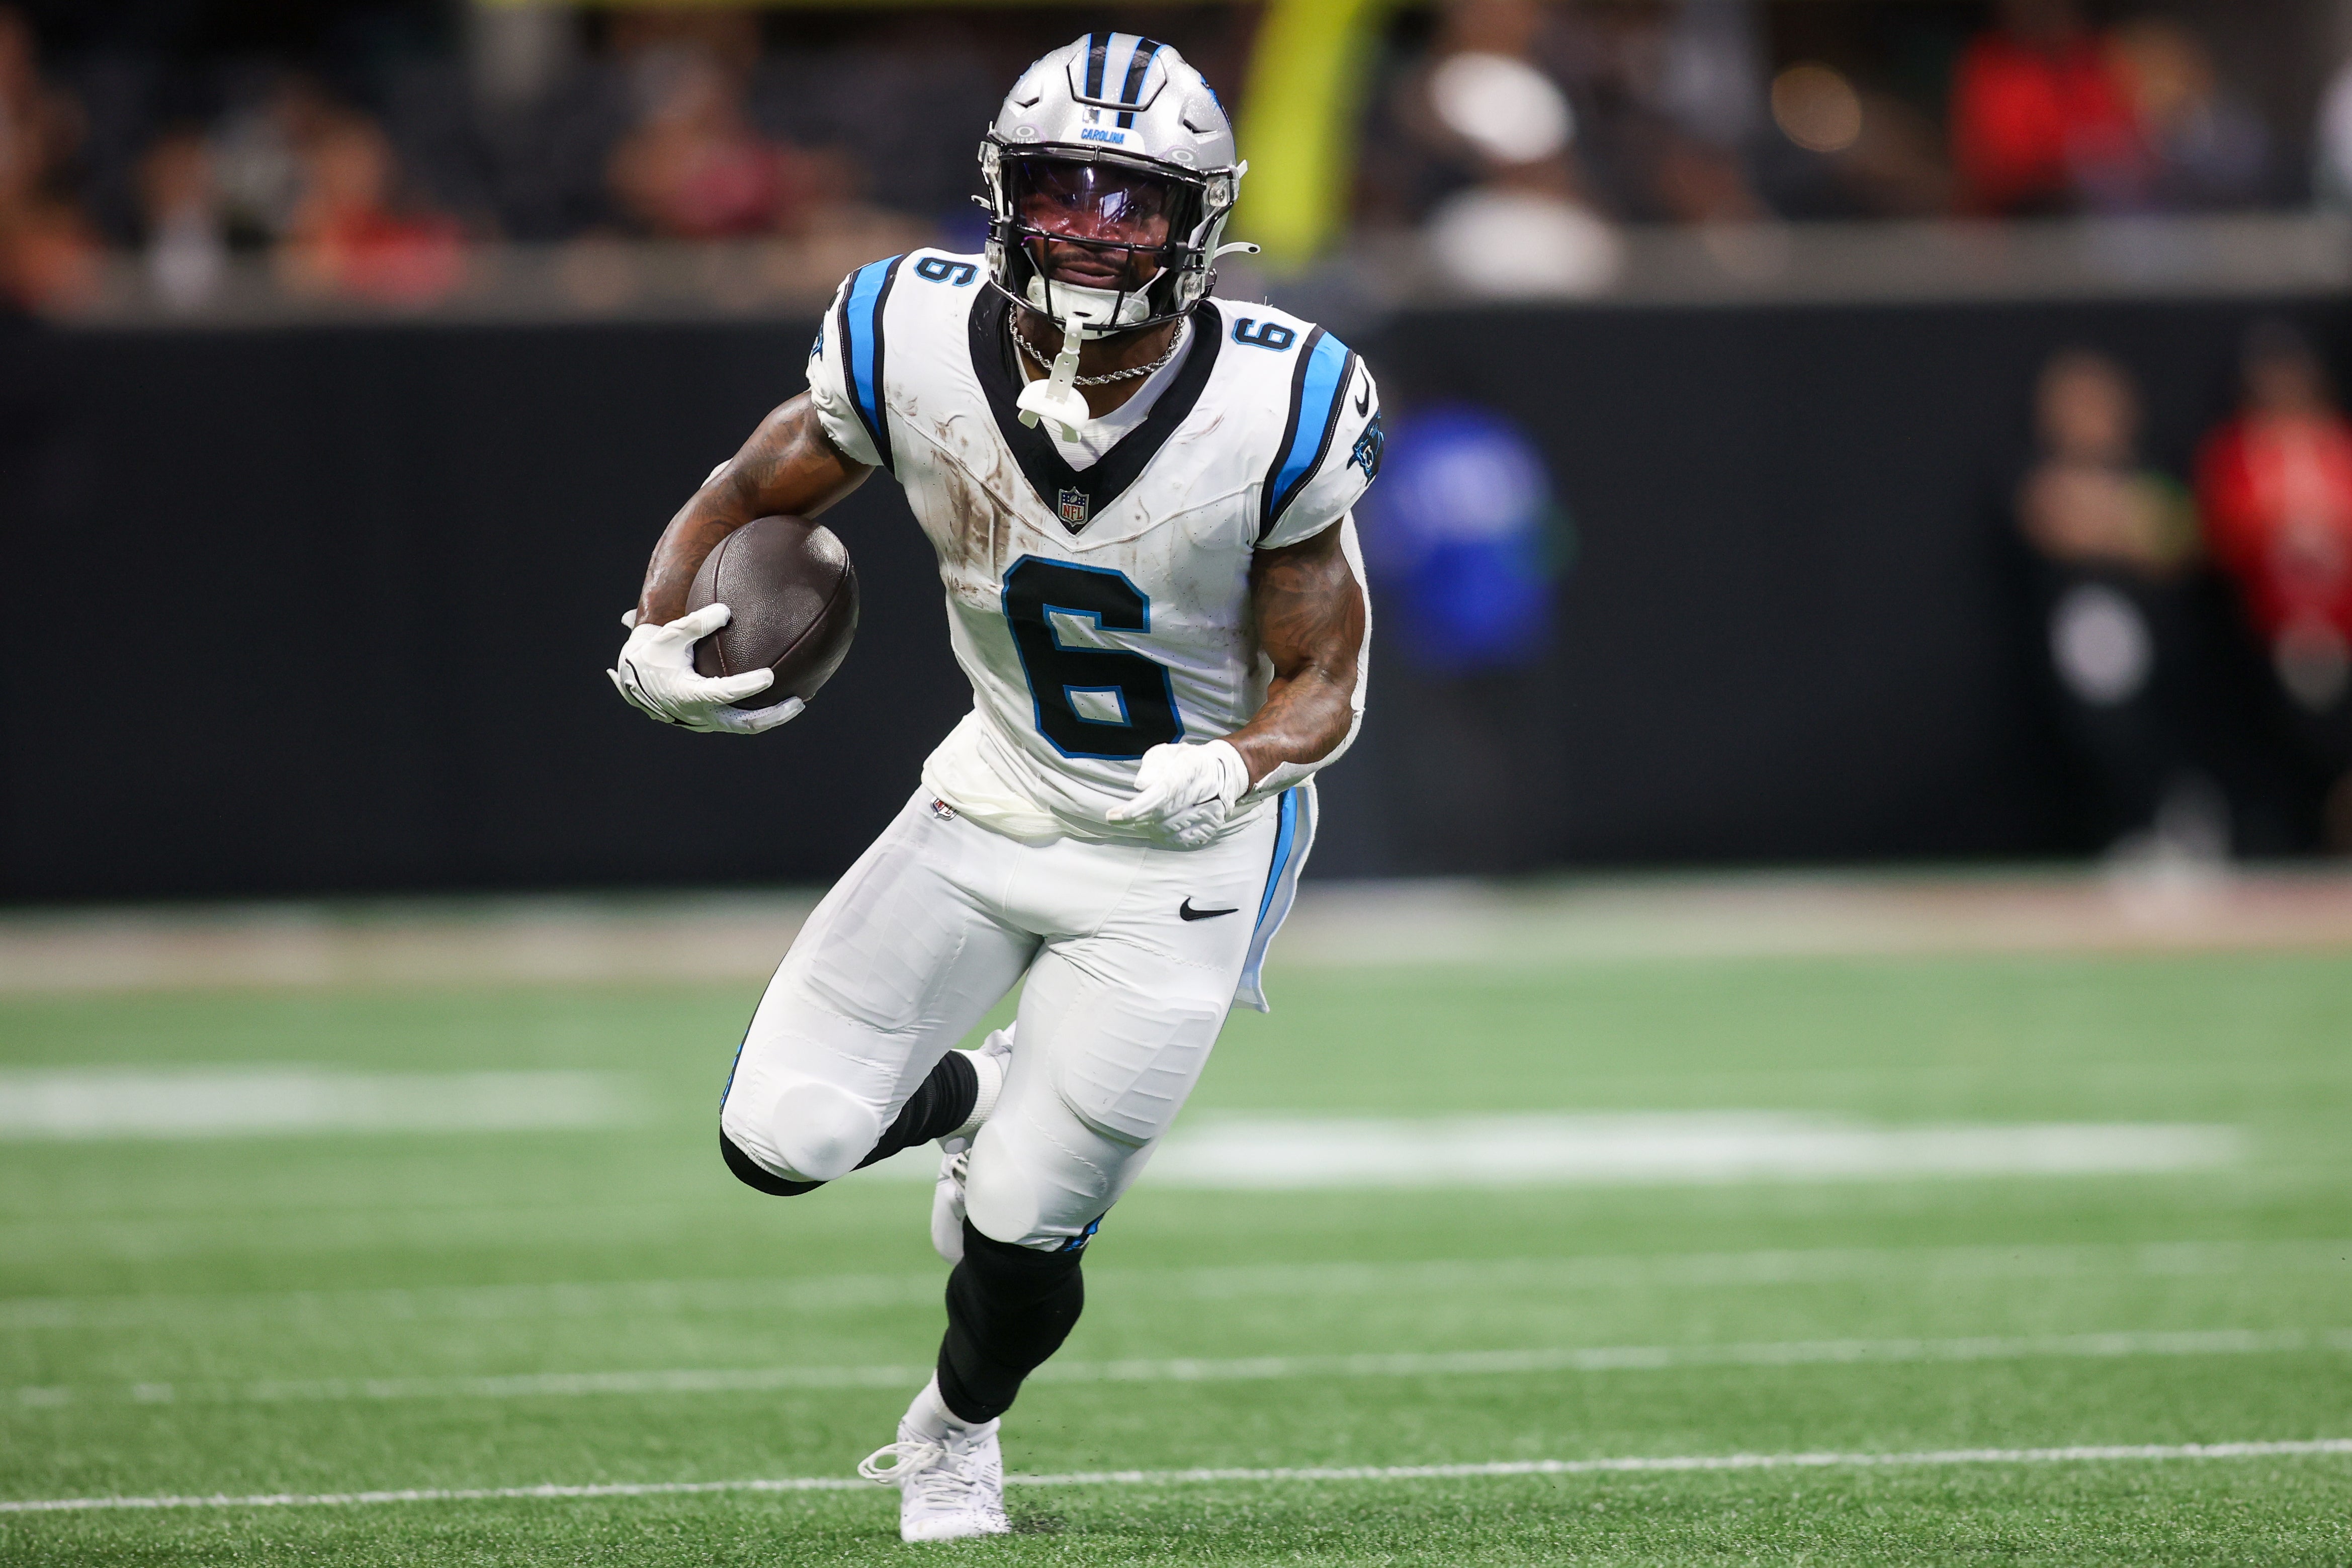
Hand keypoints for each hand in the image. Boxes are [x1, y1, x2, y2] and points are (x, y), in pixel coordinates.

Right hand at [607, 605, 803, 734]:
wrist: (632, 680)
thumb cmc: (652, 654)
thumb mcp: (668, 635)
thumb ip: (695, 623)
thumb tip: (727, 611)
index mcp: (688, 695)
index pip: (723, 694)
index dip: (748, 686)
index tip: (770, 675)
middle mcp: (699, 715)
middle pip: (743, 724)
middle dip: (773, 716)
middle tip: (798, 701)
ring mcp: (705, 722)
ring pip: (743, 726)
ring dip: (771, 716)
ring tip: (798, 701)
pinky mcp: (709, 721)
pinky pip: (738, 721)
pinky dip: (759, 713)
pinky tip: (779, 699)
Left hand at [1106, 740, 1249, 848]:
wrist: (1220, 772)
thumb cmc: (1185, 762)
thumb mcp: (1166, 753)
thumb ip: (1151, 765)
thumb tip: (1141, 785)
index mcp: (1192, 766)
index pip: (1164, 790)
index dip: (1140, 806)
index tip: (1116, 815)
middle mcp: (1204, 789)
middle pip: (1164, 813)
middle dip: (1136, 819)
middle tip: (1117, 817)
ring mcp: (1211, 810)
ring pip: (1170, 829)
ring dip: (1147, 828)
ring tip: (1137, 820)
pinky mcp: (1211, 826)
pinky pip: (1181, 839)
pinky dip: (1162, 836)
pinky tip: (1154, 828)